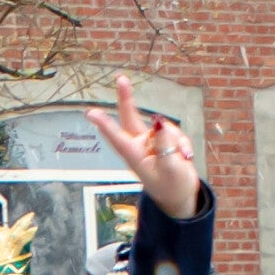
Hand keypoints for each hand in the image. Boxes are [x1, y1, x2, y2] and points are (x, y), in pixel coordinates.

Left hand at [87, 77, 199, 220]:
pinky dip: (183, 142)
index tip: (90, 112)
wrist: (182, 196)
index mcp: (134, 157)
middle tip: (120, 78)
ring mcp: (150, 142)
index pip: (118, 138)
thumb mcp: (171, 168)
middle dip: (126, 98)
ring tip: (182, 159)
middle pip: (130, 118)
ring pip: (164, 127)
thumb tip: (159, 121)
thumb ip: (166, 145)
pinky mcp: (162, 140)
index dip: (105, 125)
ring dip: (177, 140)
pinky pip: (174, 132)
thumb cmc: (172, 187)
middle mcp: (139, 147)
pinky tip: (184, 156)